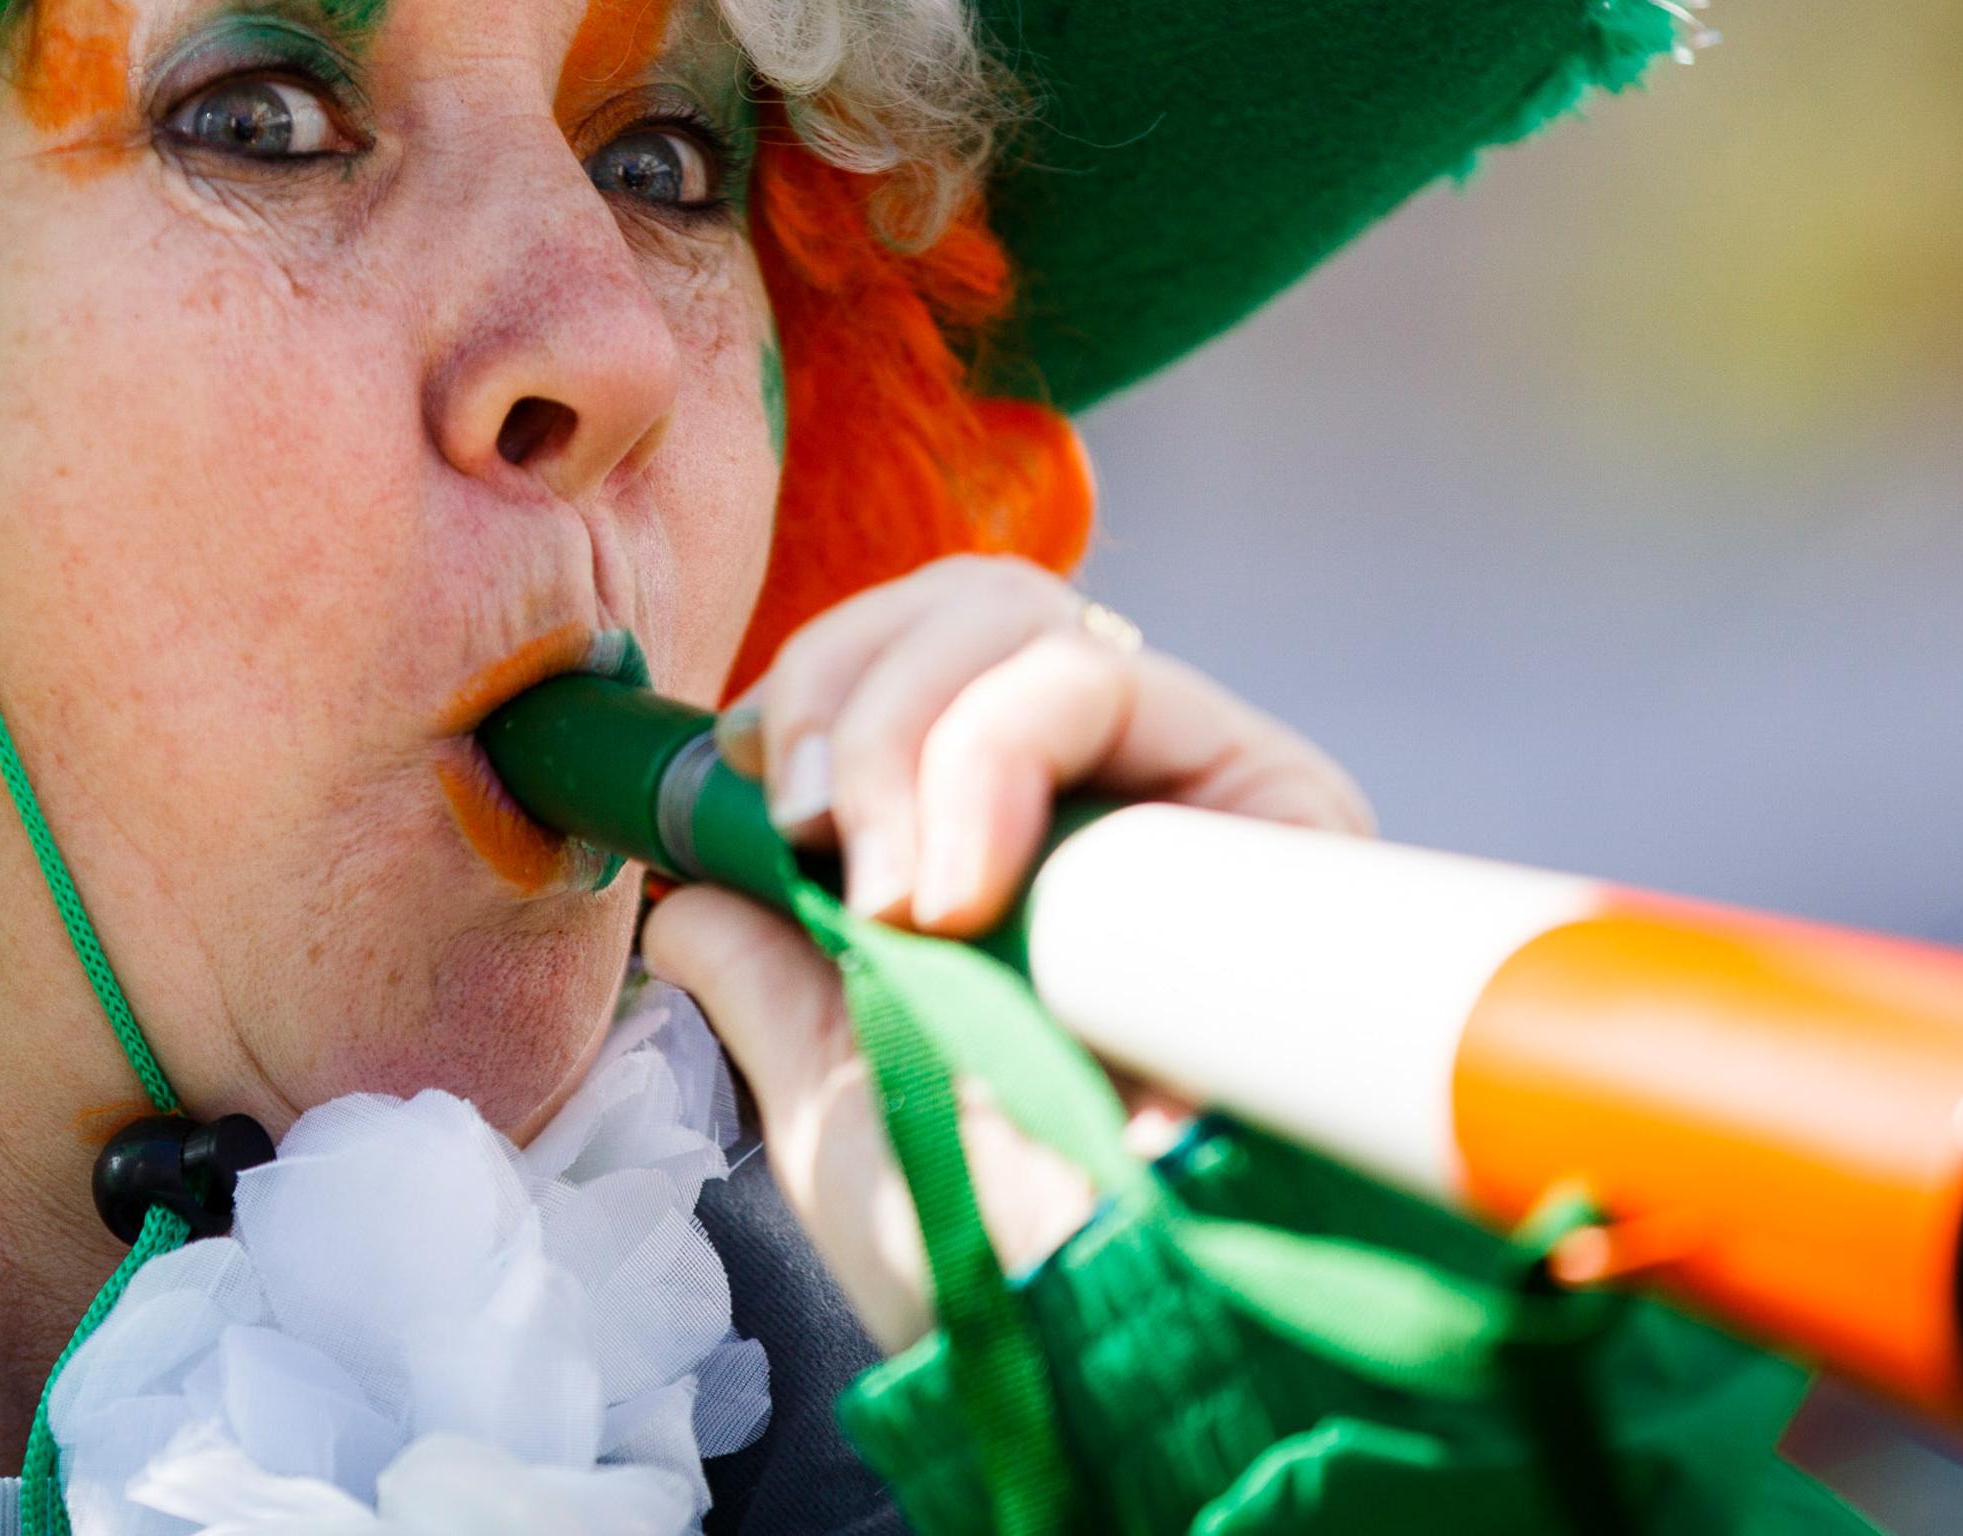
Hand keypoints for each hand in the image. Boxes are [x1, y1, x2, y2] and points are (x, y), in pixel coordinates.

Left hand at [641, 555, 1368, 1346]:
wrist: (1104, 1354)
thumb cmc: (981, 1245)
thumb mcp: (828, 1086)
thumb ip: (762, 964)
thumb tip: (687, 878)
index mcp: (1009, 846)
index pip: (914, 657)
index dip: (812, 689)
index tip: (738, 799)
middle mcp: (1112, 800)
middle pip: (971, 608)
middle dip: (848, 689)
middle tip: (806, 830)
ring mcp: (1194, 793)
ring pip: (1030, 623)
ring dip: (910, 724)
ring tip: (892, 888)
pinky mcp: (1275, 802)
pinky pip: (1114, 679)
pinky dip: (993, 743)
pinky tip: (954, 884)